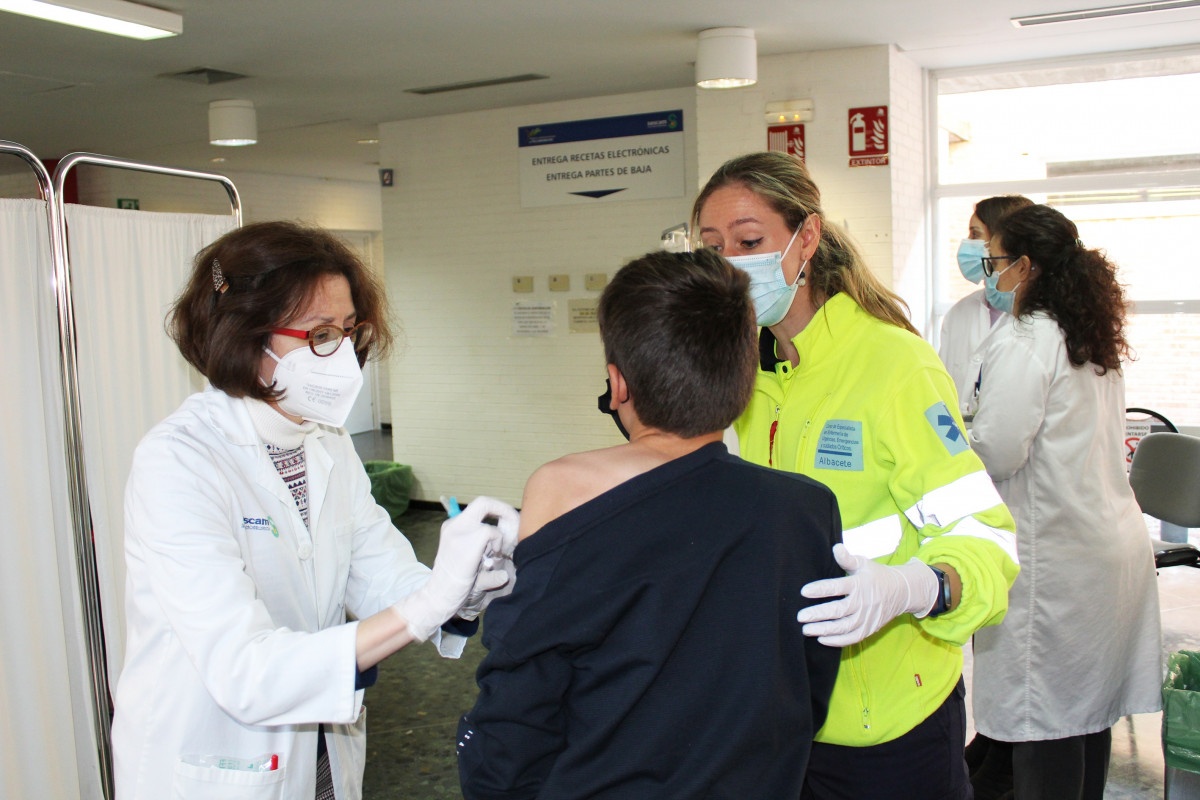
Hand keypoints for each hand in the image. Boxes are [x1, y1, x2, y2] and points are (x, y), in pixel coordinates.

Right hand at [392, 497, 518, 639]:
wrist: (439, 596)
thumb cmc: (455, 582)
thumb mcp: (467, 557)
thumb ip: (484, 545)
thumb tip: (510, 537)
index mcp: (453, 527)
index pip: (478, 508)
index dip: (497, 510)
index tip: (507, 522)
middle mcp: (454, 525)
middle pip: (483, 502)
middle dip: (504, 510)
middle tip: (514, 523)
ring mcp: (459, 531)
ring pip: (490, 523)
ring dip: (498, 539)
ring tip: (492, 556)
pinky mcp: (468, 541)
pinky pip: (491, 534)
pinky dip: (496, 546)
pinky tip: (489, 560)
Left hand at [795, 543, 938, 646]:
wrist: (901, 592)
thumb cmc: (877, 575)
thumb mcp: (864, 563)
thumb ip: (847, 559)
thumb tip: (835, 547)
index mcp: (859, 584)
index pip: (837, 587)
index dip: (820, 589)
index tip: (803, 591)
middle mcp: (863, 602)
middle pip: (838, 610)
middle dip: (818, 614)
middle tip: (800, 617)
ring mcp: (867, 618)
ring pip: (843, 627)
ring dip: (824, 630)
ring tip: (806, 629)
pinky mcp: (869, 629)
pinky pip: (852, 638)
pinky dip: (837, 641)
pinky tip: (821, 639)